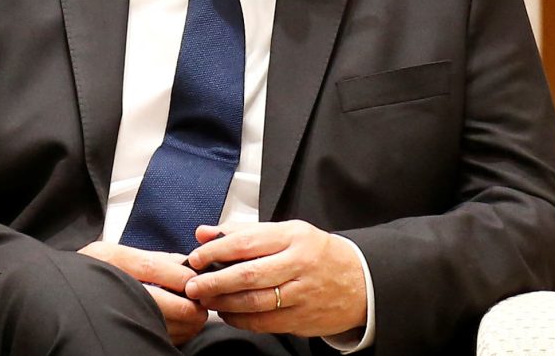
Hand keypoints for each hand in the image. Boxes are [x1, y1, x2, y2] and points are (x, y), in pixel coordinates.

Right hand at [78, 241, 209, 344]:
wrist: (60, 291)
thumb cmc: (91, 272)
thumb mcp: (117, 254)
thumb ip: (153, 258)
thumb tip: (186, 263)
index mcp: (110, 258)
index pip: (150, 267)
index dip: (178, 277)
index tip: (196, 282)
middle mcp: (108, 281)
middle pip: (155, 299)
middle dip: (186, 306)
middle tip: (201, 306)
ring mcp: (109, 307)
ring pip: (154, 321)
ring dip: (182, 323)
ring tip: (194, 318)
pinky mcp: (115, 328)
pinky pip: (150, 334)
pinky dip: (170, 334)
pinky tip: (178, 329)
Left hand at [181, 221, 368, 338]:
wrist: (361, 282)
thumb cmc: (318, 254)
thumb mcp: (287, 233)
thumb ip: (245, 232)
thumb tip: (205, 232)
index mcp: (293, 237)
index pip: (247, 242)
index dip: (216, 251)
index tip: (196, 257)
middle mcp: (298, 264)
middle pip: (249, 274)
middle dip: (215, 281)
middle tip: (193, 285)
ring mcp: (301, 294)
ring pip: (254, 302)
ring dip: (223, 302)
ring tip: (205, 299)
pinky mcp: (301, 319)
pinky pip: (263, 322)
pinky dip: (240, 319)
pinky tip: (227, 313)